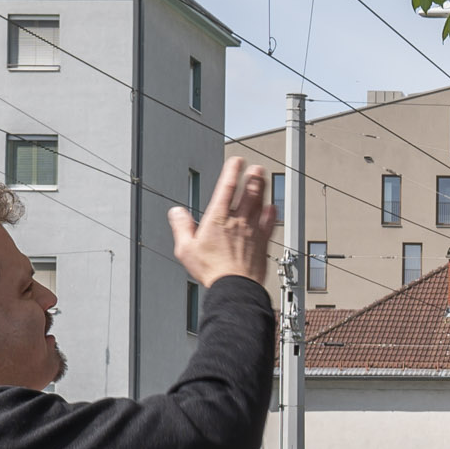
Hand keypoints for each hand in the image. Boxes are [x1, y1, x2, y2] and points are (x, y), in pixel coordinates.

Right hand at [168, 153, 279, 291]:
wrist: (235, 287)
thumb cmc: (211, 271)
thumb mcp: (186, 249)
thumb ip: (182, 227)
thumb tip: (176, 212)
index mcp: (218, 219)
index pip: (227, 188)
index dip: (232, 171)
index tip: (236, 161)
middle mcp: (238, 221)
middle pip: (248, 192)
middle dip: (252, 177)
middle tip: (256, 167)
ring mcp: (253, 231)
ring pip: (260, 204)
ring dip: (263, 189)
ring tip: (264, 178)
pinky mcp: (263, 243)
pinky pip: (270, 223)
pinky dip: (272, 213)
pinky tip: (273, 207)